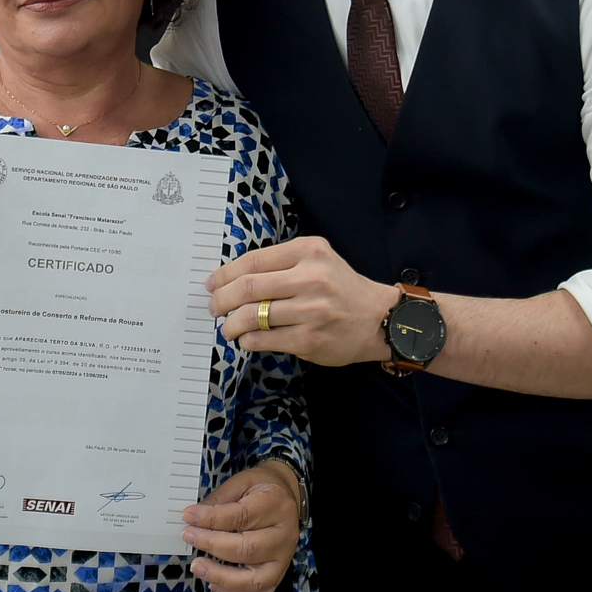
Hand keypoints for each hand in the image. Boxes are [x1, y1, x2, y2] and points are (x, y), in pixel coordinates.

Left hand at [181, 460, 301, 591]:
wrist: (287, 495)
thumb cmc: (260, 489)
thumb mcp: (241, 483)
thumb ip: (219, 501)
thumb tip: (193, 519)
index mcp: (275, 504)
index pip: (241, 516)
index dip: (211, 518)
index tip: (188, 517)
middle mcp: (285, 534)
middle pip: (248, 549)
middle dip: (213, 546)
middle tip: (189, 537)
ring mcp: (284, 558)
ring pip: (255, 579)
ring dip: (222, 577)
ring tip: (198, 566)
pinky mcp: (280, 574)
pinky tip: (214, 583)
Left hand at [209, 237, 398, 366]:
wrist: (378, 318)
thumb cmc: (342, 288)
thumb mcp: (318, 259)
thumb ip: (282, 263)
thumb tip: (233, 278)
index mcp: (308, 252)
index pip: (253, 261)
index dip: (225, 274)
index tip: (213, 283)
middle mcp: (310, 278)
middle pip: (247, 288)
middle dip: (221, 300)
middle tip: (214, 307)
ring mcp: (310, 310)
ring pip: (250, 316)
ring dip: (231, 324)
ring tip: (228, 327)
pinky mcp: (309, 339)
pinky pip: (263, 339)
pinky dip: (247, 340)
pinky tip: (247, 339)